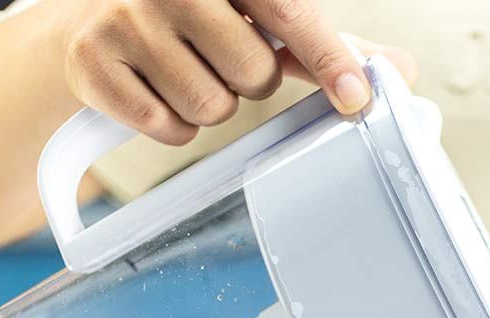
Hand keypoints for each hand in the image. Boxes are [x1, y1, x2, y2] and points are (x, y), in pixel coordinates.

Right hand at [55, 0, 416, 144]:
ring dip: (207, 106)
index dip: (329, 59)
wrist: (91, 19)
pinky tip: (153, 90)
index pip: (291, 15)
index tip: (356, 96)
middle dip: (246, 82)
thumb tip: (398, 69)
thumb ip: (326, 45)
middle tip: (218, 59)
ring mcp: (125, 19)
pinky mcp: (93, 63)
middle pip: (253, 76)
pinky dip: (170, 125)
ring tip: (182, 71)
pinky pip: (167, 129)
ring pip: (210, 108)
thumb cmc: (195, 20)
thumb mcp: (260, 18)